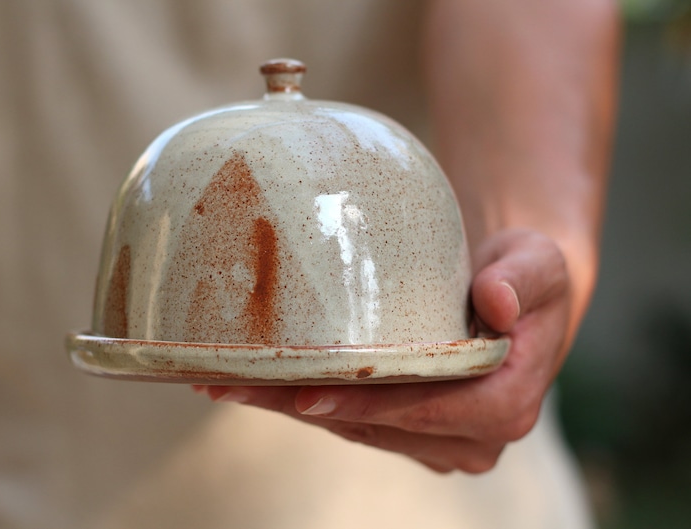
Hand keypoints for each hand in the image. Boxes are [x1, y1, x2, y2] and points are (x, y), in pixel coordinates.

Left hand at [200, 229, 571, 472]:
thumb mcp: (539, 263)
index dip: (367, 405)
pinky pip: (352, 420)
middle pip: (376, 426)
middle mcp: (471, 436)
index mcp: (506, 404)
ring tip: (229, 381)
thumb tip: (495, 302)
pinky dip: (304, 401)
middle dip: (304, 405)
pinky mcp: (410, 429)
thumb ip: (522, 279)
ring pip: (354, 428)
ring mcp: (438, 438)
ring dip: (291, 406)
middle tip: (236, 383)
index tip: (307, 394)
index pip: (427, 410)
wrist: (512, 294)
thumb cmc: (525, 275)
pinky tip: (259, 383)